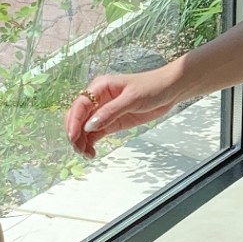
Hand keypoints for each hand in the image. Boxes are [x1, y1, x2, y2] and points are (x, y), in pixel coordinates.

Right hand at [65, 64, 185, 157]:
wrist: (169, 90)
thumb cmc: (152, 87)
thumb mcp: (132, 98)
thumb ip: (111, 111)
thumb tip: (90, 125)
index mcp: (100, 87)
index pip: (80, 104)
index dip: (73, 120)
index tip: (73, 135)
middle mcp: (98, 99)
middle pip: (78, 117)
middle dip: (75, 133)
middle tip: (80, 149)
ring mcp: (103, 112)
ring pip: (84, 128)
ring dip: (81, 141)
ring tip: (87, 154)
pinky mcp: (111, 122)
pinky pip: (94, 134)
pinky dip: (90, 143)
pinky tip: (91, 152)